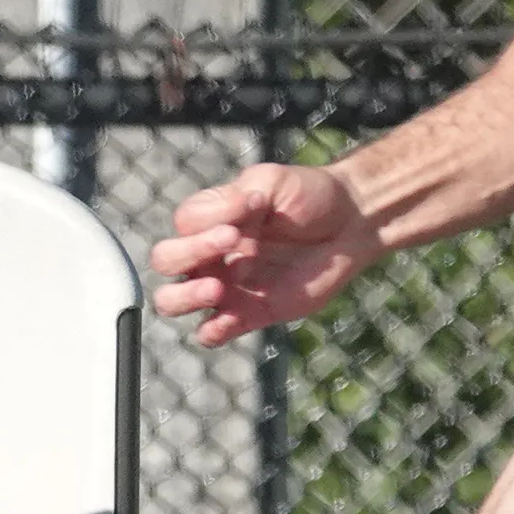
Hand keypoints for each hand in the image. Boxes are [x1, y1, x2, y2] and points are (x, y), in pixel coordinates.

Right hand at [151, 164, 386, 346]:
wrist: (348, 224)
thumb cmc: (307, 197)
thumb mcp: (270, 181)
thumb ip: (236, 196)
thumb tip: (223, 223)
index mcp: (210, 219)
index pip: (183, 225)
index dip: (208, 220)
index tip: (250, 209)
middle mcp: (210, 254)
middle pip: (166, 262)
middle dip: (187, 255)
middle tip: (232, 244)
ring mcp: (226, 286)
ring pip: (174, 302)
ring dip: (186, 296)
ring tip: (217, 288)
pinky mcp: (248, 314)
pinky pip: (212, 332)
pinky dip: (211, 331)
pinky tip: (224, 322)